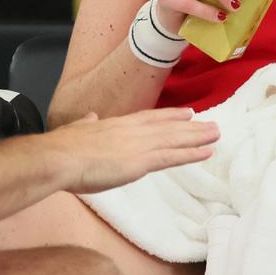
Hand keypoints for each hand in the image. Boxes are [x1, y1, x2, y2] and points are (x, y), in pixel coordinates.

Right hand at [49, 108, 218, 193]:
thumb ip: (86, 125)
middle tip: (211, 124)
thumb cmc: (63, 149)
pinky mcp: (141, 161)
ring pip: (175, 139)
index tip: (186, 113)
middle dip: (191, 126)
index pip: (149, 118)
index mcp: (116, 124)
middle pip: (168, 127)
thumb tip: (90, 118)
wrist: (59, 158)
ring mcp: (139, 145)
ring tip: (216, 134)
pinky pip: (172, 157)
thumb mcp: (76, 130)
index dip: (169, 116)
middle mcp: (132, 131)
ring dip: (198, 137)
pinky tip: (206, 152)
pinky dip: (191, 154)